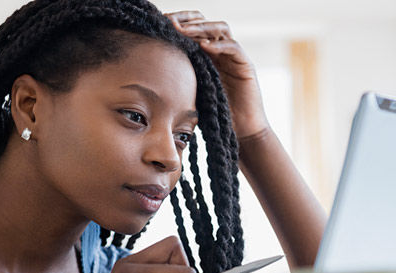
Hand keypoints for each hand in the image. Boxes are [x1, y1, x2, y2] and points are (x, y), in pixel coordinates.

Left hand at [167, 11, 271, 141]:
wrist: (240, 130)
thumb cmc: (214, 115)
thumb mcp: (190, 91)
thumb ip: (179, 76)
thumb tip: (149, 68)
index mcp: (206, 54)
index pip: (193, 27)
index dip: (177, 22)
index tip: (158, 23)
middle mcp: (221, 51)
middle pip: (205, 22)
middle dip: (186, 19)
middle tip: (169, 22)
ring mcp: (234, 56)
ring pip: (220, 29)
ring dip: (200, 27)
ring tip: (183, 31)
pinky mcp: (245, 65)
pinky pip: (233, 47)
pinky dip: (219, 45)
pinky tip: (204, 46)